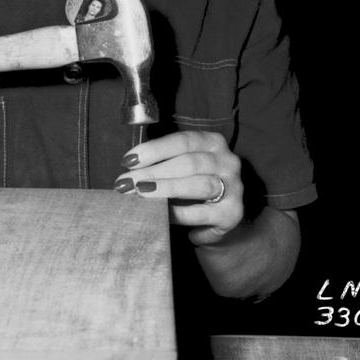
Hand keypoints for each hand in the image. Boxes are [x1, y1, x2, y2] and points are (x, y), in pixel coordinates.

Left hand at [114, 130, 243, 245]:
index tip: (128, 160)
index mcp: (213, 143)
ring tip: (140, 194)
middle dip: (153, 172)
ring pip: (198, 185)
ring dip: (165, 189)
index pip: (183, 141)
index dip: (154, 149)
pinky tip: (160, 216)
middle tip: (126, 183)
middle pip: (189, 163)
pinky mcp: (232, 213)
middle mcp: (228, 162)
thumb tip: (128, 168)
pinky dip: (178, 214)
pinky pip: (201, 213)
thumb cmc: (193, 188)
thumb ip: (163, 163)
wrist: (221, 218)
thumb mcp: (182, 168)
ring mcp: (234, 188)